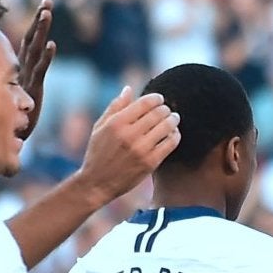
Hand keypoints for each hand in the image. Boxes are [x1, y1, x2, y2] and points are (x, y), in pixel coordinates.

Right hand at [16, 0, 56, 141]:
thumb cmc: (10, 122)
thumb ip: (18, 89)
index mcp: (20, 72)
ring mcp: (26, 80)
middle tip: (48, 1)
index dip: (35, 25)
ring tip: (47, 13)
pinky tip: (52, 45)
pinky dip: (46, 58)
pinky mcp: (32, 92)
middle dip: (39, 21)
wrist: (6, 141)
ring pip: (34, 51)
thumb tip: (20, 81)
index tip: (45, 6)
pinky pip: (40, 71)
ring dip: (40, 31)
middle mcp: (22, 72)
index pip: (27, 43)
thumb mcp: (16, 102)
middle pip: (30, 41)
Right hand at [76, 86, 178, 202]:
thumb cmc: (97, 153)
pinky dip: (175, 136)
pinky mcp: (150, 163)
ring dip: (173, 120)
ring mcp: (141, 149)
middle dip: (166, 109)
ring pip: (166, 126)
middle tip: (168, 110)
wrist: (97, 183)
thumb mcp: (100, 127)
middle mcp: (129, 134)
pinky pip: (170, 143)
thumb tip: (129, 89)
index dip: (156, 98)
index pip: (144, 103)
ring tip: (174, 119)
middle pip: (158, 113)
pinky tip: (173, 134)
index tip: (159, 99)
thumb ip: (115, 107)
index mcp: (116, 123)